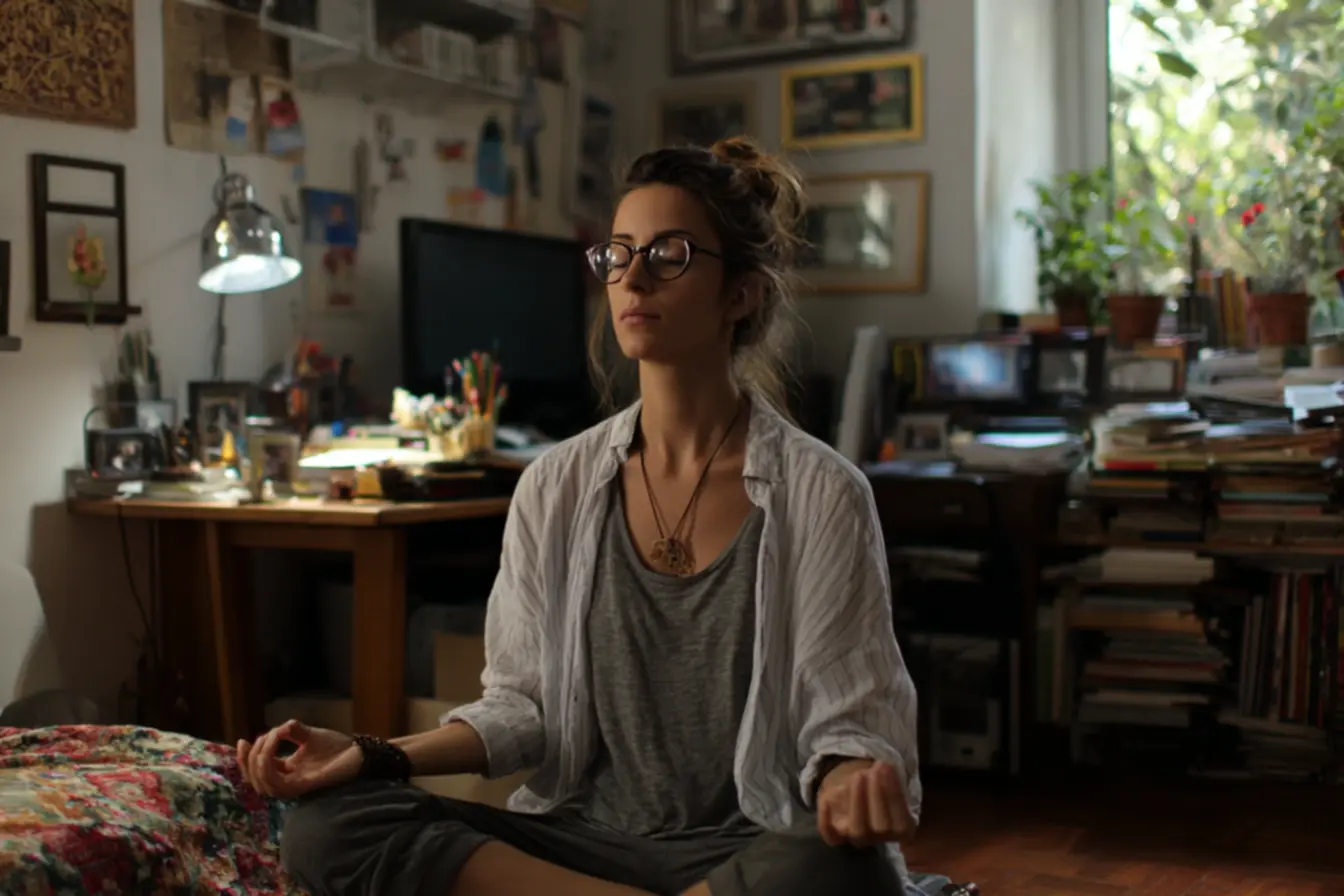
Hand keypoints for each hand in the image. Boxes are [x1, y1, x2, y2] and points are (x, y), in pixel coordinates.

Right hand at [236, 719, 360, 798]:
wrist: (358, 752)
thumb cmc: (337, 746)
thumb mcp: (308, 735)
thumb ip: (291, 731)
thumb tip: (277, 728)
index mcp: (286, 772)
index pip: (257, 773)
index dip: (244, 760)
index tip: (242, 740)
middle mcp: (288, 782)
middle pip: (256, 781)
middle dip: (249, 759)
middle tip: (257, 739)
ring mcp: (295, 786)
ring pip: (263, 786)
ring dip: (258, 761)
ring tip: (267, 739)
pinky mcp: (304, 786)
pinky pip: (278, 784)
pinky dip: (269, 765)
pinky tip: (274, 744)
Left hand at [816, 760, 914, 846]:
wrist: (853, 792)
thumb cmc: (877, 788)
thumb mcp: (891, 783)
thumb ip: (891, 780)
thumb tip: (884, 769)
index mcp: (900, 831)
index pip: (901, 824)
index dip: (894, 796)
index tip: (886, 768)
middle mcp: (878, 839)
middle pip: (879, 828)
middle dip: (877, 796)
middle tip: (872, 772)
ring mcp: (855, 839)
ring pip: (856, 831)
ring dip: (858, 802)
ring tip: (859, 775)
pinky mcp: (834, 835)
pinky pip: (829, 833)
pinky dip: (827, 817)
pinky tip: (828, 797)